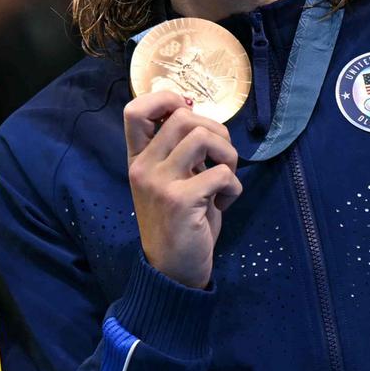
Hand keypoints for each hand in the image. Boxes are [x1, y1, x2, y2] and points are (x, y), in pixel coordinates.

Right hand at [124, 90, 242, 288]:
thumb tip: (198, 116)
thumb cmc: (178, 223)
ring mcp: (159, 183)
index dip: (166, 99)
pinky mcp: (180, 201)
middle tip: (220, 158)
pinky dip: (234, 187)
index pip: (135, 109)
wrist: (172, 271)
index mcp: (138, 159)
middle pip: (182, 116)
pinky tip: (224, 203)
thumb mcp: (170, 181)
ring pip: (203, 137)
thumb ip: (178, 152)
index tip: (188, 116)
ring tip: (225, 178)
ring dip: (228, 155)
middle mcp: (143, 167)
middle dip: (216, 131)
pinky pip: (221, 173)